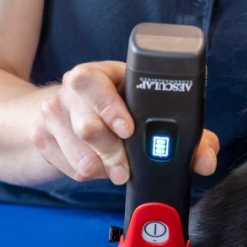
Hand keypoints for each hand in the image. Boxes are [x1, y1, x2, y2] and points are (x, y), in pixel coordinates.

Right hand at [31, 61, 219, 183]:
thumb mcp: (145, 110)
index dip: (112, 107)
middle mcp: (71, 88)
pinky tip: (96, 163)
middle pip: (88, 127)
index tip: (127, 129)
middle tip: (126, 168)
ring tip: (115, 167)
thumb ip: (186, 134)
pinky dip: (89, 173)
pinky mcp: (41, 138)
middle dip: (114, 153)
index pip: (93, 81)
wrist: (57, 114)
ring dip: (103, 169)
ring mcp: (52, 113)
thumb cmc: (113, 110)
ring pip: (81, 154)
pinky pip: (70, 168)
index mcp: (98, 73)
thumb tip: (205, 160)